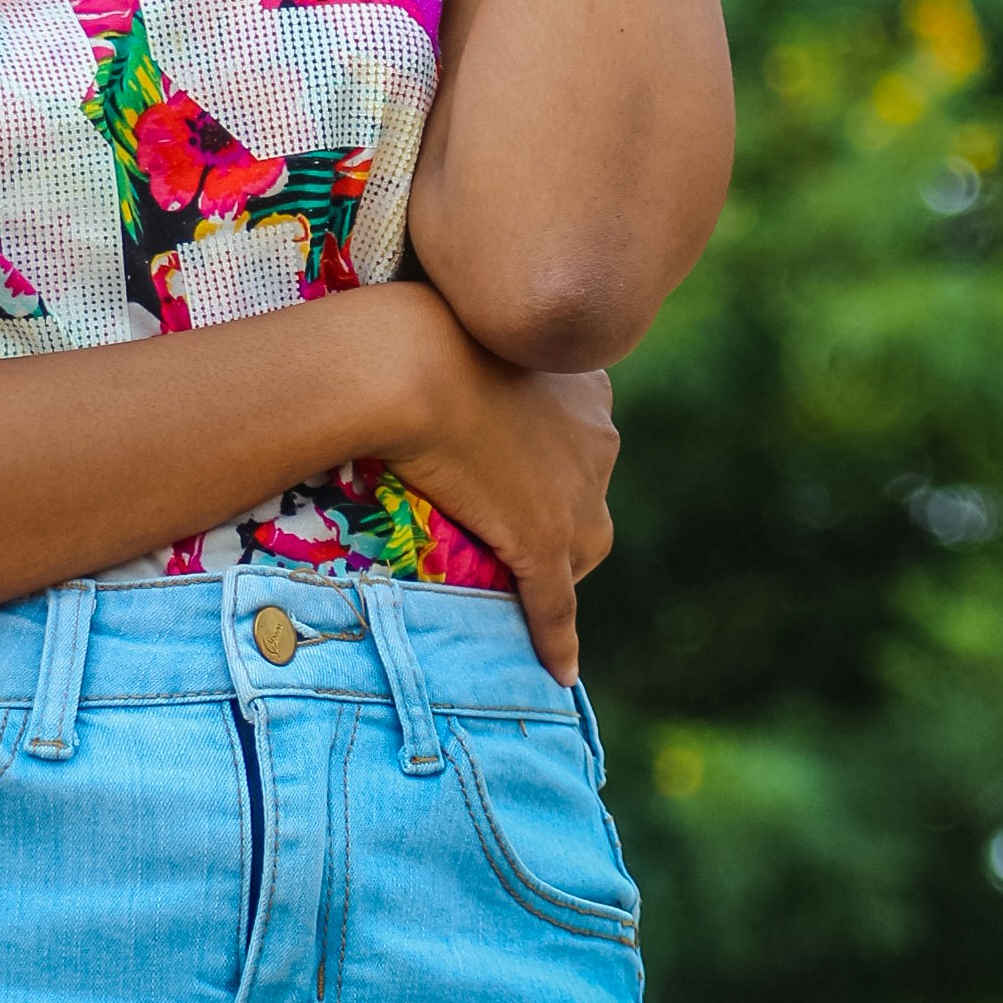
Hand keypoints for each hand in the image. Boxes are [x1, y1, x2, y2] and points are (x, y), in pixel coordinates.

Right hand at [376, 287, 618, 682]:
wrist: (407, 363)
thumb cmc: (414, 334)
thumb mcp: (456, 336)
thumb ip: (461, 359)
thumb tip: (414, 360)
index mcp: (583, 385)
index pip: (584, 441)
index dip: (553, 465)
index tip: (515, 471)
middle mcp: (595, 438)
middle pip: (589, 497)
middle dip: (561, 516)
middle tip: (505, 524)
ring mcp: (572, 495)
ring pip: (580, 550)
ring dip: (557, 573)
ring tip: (517, 588)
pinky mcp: (544, 541)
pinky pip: (555, 603)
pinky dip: (556, 638)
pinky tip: (558, 669)